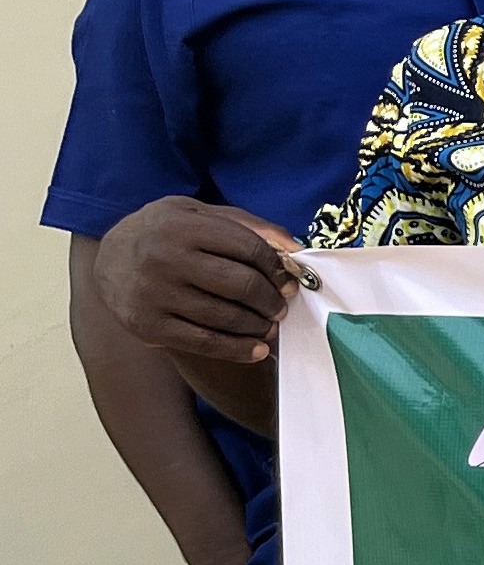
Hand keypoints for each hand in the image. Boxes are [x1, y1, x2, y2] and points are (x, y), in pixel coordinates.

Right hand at [95, 199, 308, 365]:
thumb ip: (246, 224)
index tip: (288, 280)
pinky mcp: (148, 326)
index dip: (278, 267)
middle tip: (280, 307)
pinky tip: (256, 350)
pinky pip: (204, 343)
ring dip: (258, 326)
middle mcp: (165, 259)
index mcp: (182, 226)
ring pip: (226, 317)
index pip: (249, 248)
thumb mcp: (197, 214)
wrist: (105, 259)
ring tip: (269, 326)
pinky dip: (237, 350)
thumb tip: (295, 248)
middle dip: (271, 300)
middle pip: (242, 285)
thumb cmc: (163, 233)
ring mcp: (155, 295)